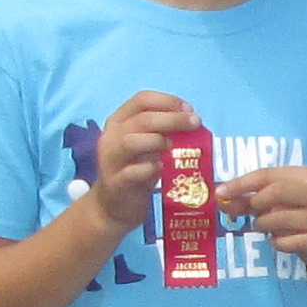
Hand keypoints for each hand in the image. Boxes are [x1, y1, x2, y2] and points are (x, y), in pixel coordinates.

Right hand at [87, 88, 197, 233]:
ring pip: (131, 141)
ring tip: (173, 146)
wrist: (112, 206)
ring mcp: (111, 160)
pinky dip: (149, 168)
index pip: (142, 100)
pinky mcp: (115, 183)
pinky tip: (161, 169)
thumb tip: (192, 121)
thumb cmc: (135, 170)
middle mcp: (111, 137)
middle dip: (172, 118)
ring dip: (157, 140)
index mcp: (119, 121)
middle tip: (195, 123)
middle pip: (142, 119)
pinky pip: (132, 172)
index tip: (189, 109)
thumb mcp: (146, 146)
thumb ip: (162, 131)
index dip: (167, 101)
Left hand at [218, 157, 306, 277]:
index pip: (267, 174)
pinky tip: (282, 241)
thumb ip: (250, 199)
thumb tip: (221, 199)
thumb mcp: (276, 203)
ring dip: (263, 225)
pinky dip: (276, 242)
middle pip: (275, 192)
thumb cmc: (298, 216)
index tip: (220, 193)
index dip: (241, 183)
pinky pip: (286, 242)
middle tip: (250, 214)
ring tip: (266, 227)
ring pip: (278, 218)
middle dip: (255, 204)